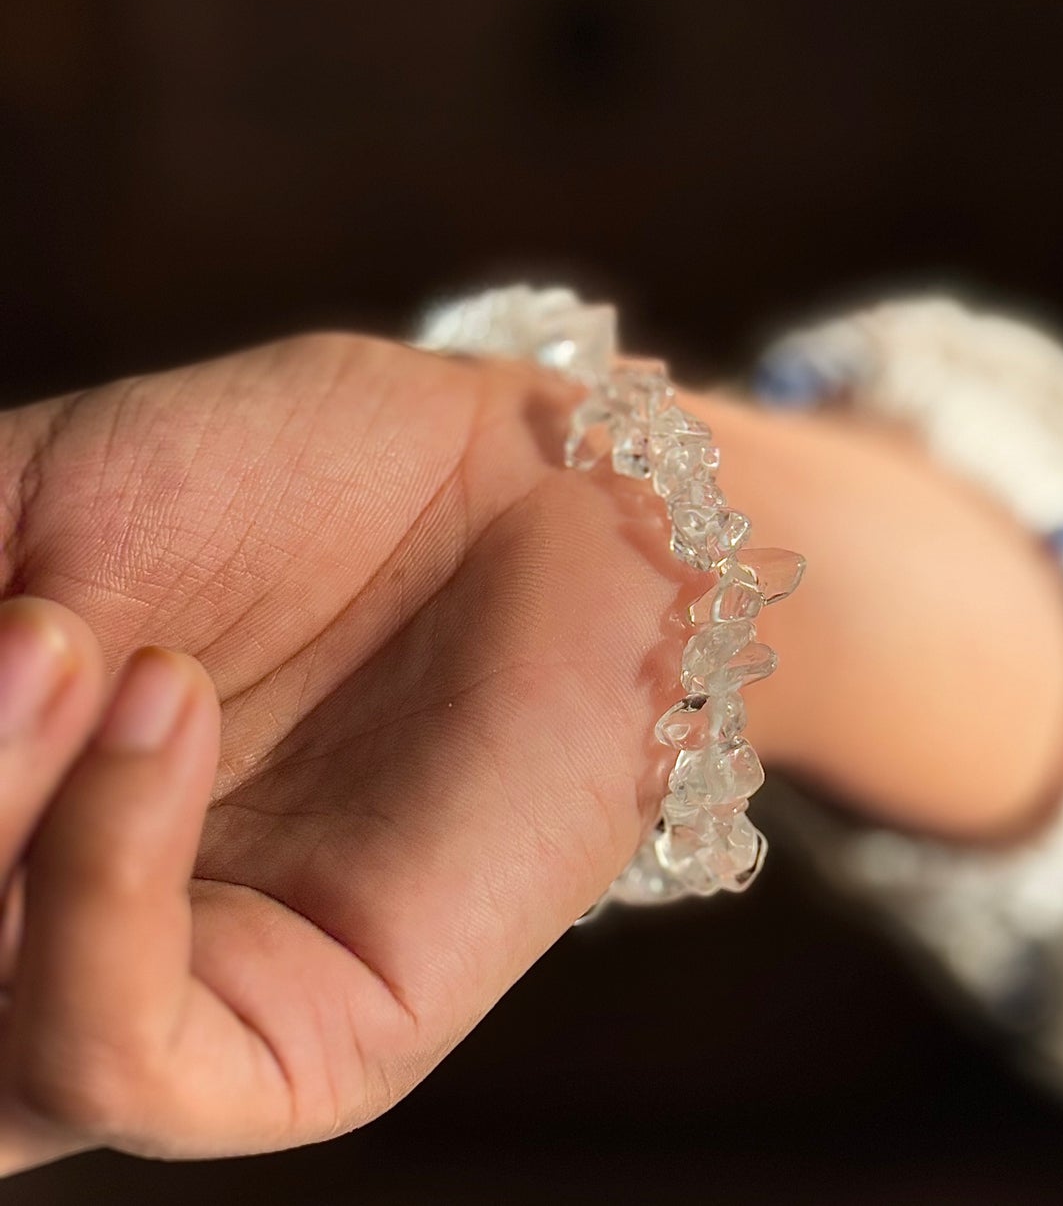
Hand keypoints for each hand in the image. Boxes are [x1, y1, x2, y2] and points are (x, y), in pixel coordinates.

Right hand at [0, 334, 690, 1172]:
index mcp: (3, 822)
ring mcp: (161, 1012)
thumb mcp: (49, 508)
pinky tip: (159, 706)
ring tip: (64, 635)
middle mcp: (45, 946)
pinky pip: (121, 1052)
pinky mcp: (301, 1055)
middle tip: (17, 627)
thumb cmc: (303, 485)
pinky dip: (96, 884)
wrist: (531, 490)